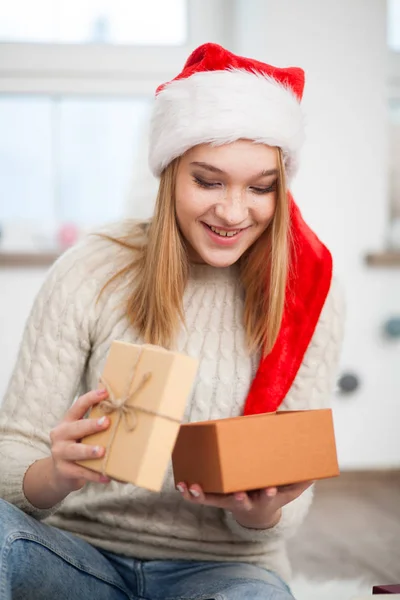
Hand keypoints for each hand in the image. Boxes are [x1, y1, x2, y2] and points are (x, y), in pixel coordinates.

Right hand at [49, 388, 111, 494]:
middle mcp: (60, 435)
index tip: (105, 392)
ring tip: (102, 452)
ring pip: (75, 451)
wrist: (59, 474)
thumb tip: (123, 412)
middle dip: (91, 425)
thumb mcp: (81, 433)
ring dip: (89, 451)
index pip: (77, 406)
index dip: (91, 398)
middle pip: (76, 427)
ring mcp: (60, 454)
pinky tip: (106, 476)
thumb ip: (93, 423)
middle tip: (106, 422)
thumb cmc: (77, 446)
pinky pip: (80, 472)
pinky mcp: (64, 471)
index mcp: (67, 422)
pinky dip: (94, 475)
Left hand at [176, 480, 312, 528]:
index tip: (268, 489)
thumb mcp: (290, 489)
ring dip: (202, 495)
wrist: (257, 515)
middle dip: (237, 498)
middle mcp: (245, 501)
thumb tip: (318, 468)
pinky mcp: (216, 498)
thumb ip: (301, 479)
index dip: (267, 494)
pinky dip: (190, 492)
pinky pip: (201, 497)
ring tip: (192, 486)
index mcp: (263, 498)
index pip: (267, 497)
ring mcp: (229, 501)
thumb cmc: (274, 494)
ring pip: (214, 500)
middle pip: (239, 501)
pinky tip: (181, 484)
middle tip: (236, 493)